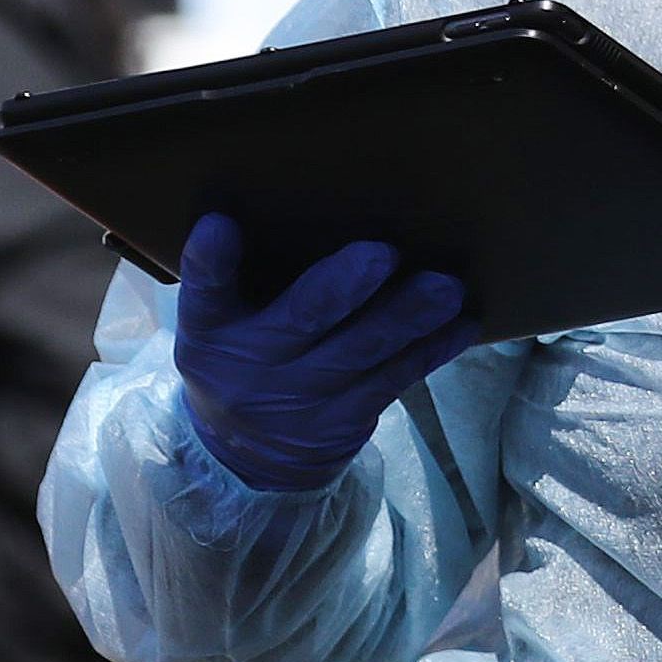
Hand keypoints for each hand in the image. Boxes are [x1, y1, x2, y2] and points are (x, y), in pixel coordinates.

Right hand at [174, 213, 476, 493]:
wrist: (247, 460)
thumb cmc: (241, 360)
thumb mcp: (219, 326)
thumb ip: (240, 279)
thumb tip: (313, 200)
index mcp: (210, 331)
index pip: (202, 291)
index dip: (209, 259)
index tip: (220, 224)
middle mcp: (252, 366)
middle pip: (301, 318)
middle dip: (343, 286)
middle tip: (381, 253)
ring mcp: (302, 399)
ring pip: (362, 351)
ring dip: (408, 316)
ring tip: (445, 288)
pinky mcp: (345, 421)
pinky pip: (394, 379)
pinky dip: (430, 350)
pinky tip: (460, 324)